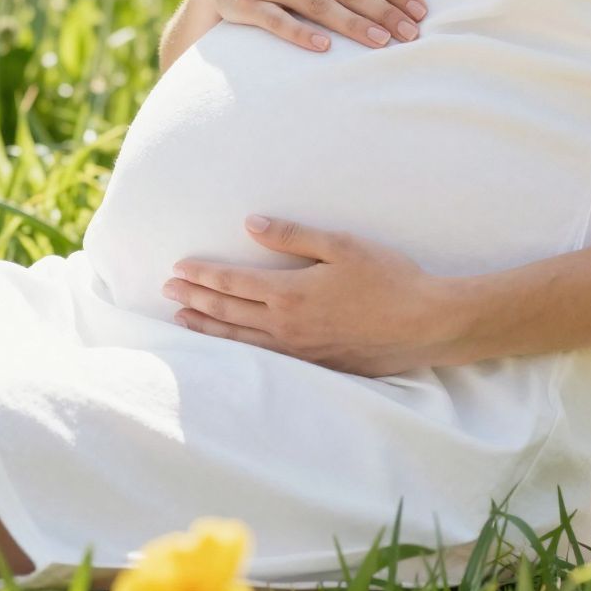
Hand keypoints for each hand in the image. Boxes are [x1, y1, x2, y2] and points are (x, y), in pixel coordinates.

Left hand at [162, 216, 456, 374]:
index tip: (178, 267)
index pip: (234, 284)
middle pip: (229, 313)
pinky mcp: (314, 365)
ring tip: (182, 320)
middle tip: (167, 291)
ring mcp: (299, 351)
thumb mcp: (341, 245)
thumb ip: (293, 236)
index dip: (204, 275)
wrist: (423, 324)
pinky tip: (230, 346)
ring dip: (208, 329)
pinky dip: (236, 350)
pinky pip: (262, 358)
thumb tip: (251, 224)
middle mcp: (287, 327)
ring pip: (240, 341)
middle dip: (195, 300)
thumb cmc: (387, 277)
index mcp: (291, 293)